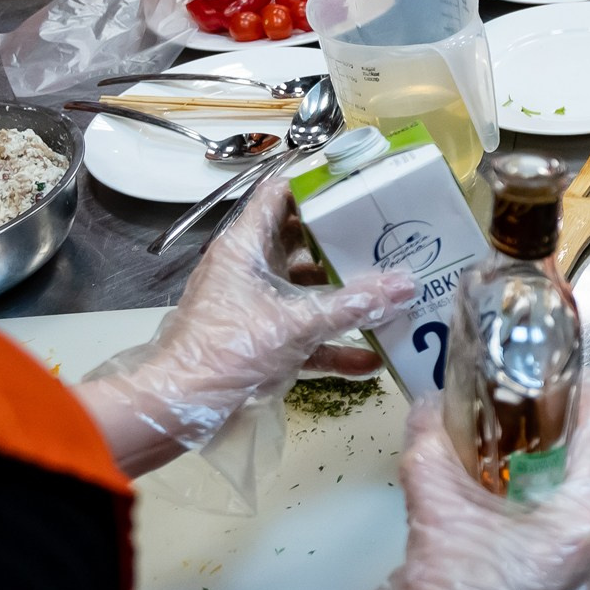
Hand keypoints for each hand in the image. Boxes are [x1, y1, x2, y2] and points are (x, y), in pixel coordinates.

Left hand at [76, 180, 416, 471]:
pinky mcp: (264, 341)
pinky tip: (372, 358)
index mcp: (246, 246)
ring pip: (308, 290)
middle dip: (344, 241)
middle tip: (389, 235)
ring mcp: (258, 305)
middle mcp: (251, 268)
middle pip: (302, 241)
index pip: (279, 194)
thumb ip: (353, 304)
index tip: (361, 184)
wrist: (180, 406)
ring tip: (391, 292)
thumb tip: (409, 284)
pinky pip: (307, 335)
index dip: (317, 183)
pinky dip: (335, 345)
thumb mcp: (295, 322)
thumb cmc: (227, 348)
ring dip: (345, 296)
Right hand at [333, 385, 589, 589]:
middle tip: (536, 422)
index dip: (585, 393)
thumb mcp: (436, 519)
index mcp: (589, 520)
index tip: (566, 375)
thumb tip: (425, 411)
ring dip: (574, 485)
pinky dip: (575, 525)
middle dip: (575, 441)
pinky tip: (533, 525)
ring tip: (530, 471)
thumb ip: (431, 452)